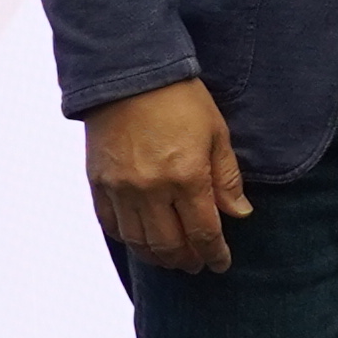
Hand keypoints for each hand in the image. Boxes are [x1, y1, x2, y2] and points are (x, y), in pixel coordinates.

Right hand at [88, 77, 251, 273]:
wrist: (129, 74)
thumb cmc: (180, 99)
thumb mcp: (216, 132)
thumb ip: (227, 178)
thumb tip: (239, 214)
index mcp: (187, 176)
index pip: (203, 232)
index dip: (214, 254)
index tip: (221, 263)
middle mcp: (151, 189)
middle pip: (169, 246)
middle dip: (187, 260)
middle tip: (197, 264)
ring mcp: (121, 189)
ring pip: (139, 242)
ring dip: (158, 257)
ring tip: (172, 258)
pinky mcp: (98, 183)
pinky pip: (111, 225)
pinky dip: (128, 239)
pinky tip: (141, 241)